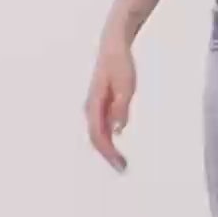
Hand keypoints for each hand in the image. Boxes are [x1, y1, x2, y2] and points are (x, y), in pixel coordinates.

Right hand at [84, 31, 135, 171]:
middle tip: (123, 169)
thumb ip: (121, 108)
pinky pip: (101, 128)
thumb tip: (118, 130)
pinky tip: (117, 147)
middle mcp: (90, 108)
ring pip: (98, 135)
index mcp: (94, 104)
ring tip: (121, 163)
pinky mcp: (100, 106)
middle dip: (108, 156)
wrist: (113, 46)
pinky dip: (109, 141)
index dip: (108, 152)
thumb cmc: (119, 63)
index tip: (119, 164)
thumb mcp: (126, 85)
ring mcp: (94, 108)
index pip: (98, 135)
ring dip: (108, 150)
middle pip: (96, 139)